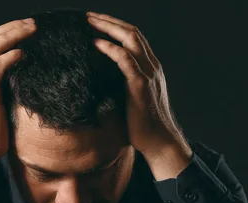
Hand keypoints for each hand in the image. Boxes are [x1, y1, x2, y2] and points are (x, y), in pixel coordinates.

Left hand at [87, 12, 192, 175]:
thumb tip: (103, 78)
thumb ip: (124, 83)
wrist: (159, 142)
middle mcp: (152, 66)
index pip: (134, 37)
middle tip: (88, 16)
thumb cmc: (144, 124)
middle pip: (132, 32)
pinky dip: (111, 49)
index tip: (96, 21)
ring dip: (108, 28)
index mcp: (150, 68)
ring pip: (130, 40)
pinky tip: (97, 44)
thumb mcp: (133, 98)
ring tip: (89, 23)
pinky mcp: (141, 86)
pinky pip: (126, 61)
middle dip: (109, 21)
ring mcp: (148, 74)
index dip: (115, 26)